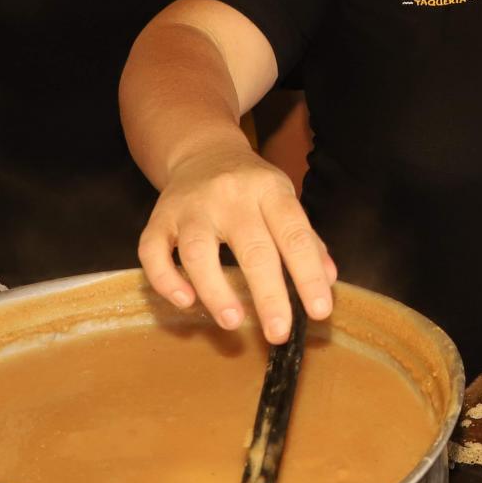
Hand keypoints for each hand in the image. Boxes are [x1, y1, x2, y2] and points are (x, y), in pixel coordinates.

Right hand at [136, 144, 336, 341]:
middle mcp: (230, 196)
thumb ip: (306, 240)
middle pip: (251, 247)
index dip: (308, 274)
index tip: (319, 310)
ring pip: (198, 250)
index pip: (294, 234)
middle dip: (268, 294)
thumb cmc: (251, 186)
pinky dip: (166, 279)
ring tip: (233, 322)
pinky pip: (153, 251)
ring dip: (215, 290)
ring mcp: (191, 206)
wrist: (202, 150)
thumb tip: (328, 279)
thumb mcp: (283, 200)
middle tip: (278, 332)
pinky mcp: (160, 217)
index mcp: (269, 190)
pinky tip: (185, 301)